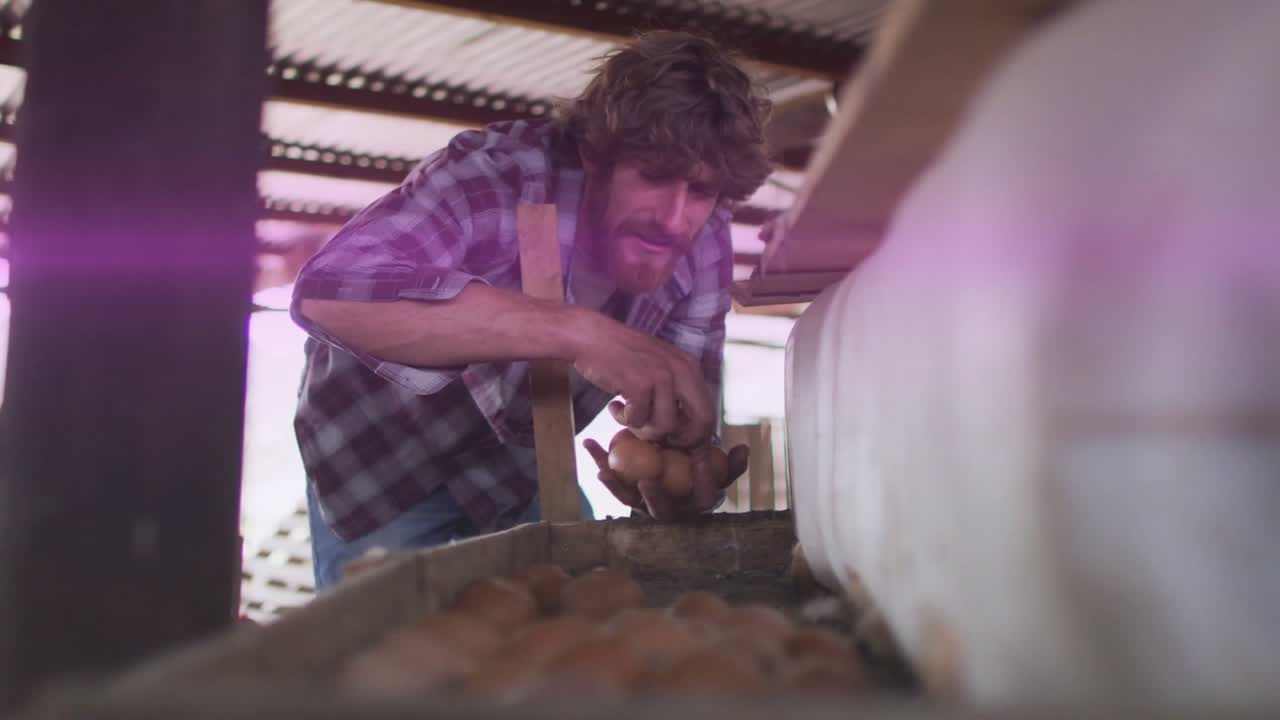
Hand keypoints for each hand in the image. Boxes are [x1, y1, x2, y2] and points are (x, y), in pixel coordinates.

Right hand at [568, 310, 714, 447]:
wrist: (589, 336)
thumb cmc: (621, 354)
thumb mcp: (659, 366)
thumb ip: (675, 391)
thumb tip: (686, 430)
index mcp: (690, 367)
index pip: (709, 412)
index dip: (695, 435)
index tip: (675, 441)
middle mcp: (682, 370)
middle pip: (701, 423)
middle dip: (681, 439)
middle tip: (657, 438)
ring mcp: (662, 377)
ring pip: (666, 427)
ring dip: (643, 428)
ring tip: (627, 415)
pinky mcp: (640, 384)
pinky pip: (638, 420)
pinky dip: (623, 419)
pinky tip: (615, 405)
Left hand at [582, 438, 749, 520]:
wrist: (676, 474)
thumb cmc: (700, 472)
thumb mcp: (719, 469)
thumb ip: (731, 463)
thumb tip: (743, 449)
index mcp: (693, 504)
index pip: (702, 497)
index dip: (704, 481)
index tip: (702, 459)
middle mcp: (667, 509)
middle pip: (660, 509)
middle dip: (653, 498)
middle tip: (648, 481)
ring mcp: (643, 503)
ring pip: (628, 498)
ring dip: (615, 485)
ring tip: (604, 471)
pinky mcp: (624, 491)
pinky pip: (611, 478)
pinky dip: (599, 462)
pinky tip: (588, 443)